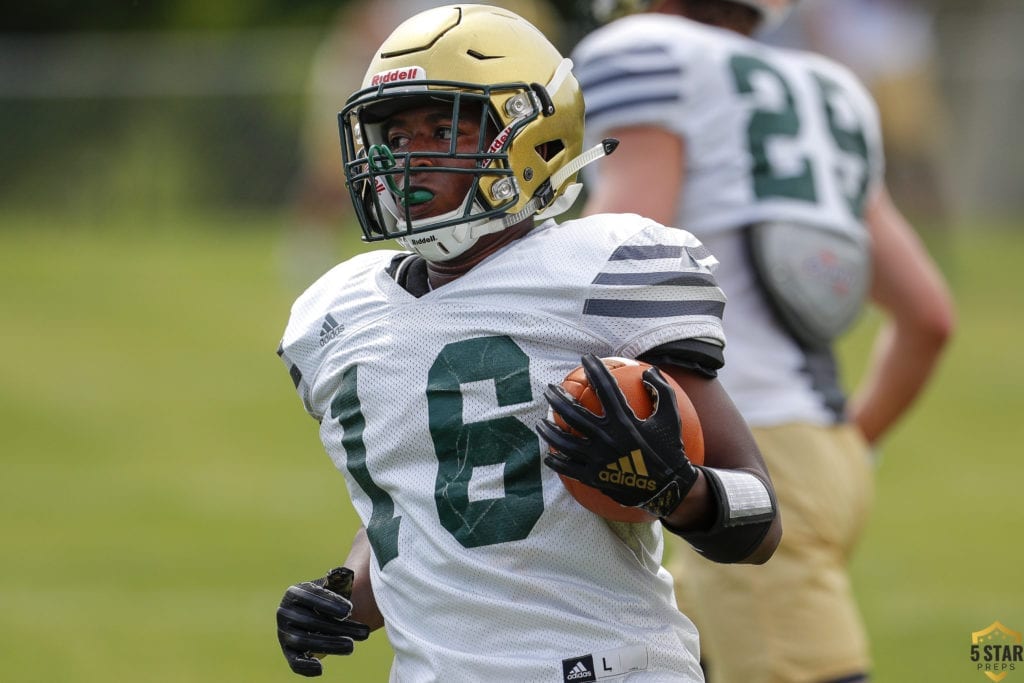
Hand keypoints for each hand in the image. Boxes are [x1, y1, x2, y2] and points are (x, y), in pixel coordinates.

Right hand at [277, 567, 370, 676]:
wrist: (322, 616)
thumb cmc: (332, 599)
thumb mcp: (336, 588)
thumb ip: (340, 582)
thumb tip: (346, 575)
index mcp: (295, 592)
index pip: (310, 595)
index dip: (329, 603)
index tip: (350, 609)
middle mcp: (284, 612)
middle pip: (310, 620)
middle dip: (338, 627)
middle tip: (363, 632)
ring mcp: (284, 632)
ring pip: (304, 641)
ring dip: (330, 645)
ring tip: (351, 646)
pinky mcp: (288, 651)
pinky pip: (294, 661)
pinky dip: (305, 666)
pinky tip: (320, 668)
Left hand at [537, 354, 698, 517]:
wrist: (668, 488)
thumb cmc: (669, 449)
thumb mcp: (670, 417)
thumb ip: (661, 390)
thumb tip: (648, 370)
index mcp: (624, 421)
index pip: (605, 388)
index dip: (594, 370)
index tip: (586, 359)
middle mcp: (607, 438)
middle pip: (573, 413)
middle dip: (558, 398)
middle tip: (550, 389)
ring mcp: (598, 459)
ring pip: (564, 442)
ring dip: (549, 430)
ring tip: (541, 422)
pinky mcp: (594, 477)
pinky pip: (568, 468)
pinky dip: (555, 462)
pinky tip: (549, 456)